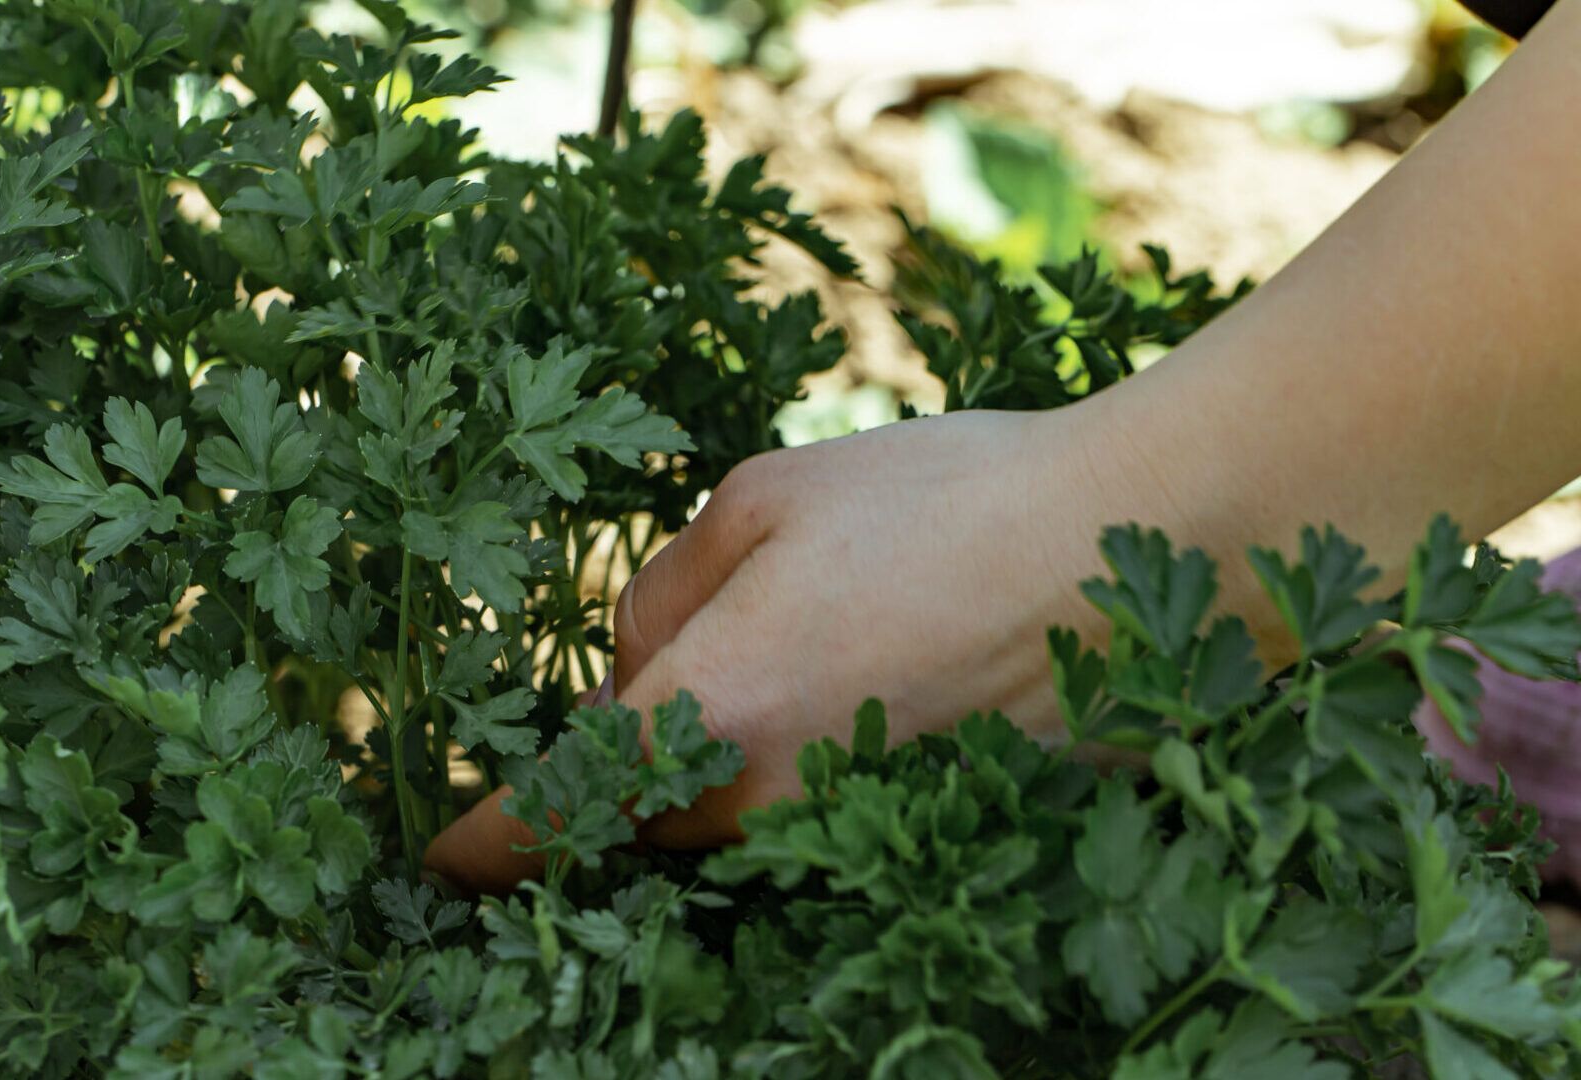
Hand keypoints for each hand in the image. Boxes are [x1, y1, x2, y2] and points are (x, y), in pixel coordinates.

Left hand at [424, 405, 1149, 892]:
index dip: (481, 847)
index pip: (552, 819)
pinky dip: (806, 785)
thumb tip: (632, 665)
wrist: (1147, 547)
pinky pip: (819, 834)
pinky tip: (873, 695)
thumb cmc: (946, 501)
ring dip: (718, 776)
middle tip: (662, 684)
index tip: (435, 860)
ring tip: (798, 669)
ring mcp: (858, 844)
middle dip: (621, 772)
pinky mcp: (928, 848)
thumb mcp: (766, 497)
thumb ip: (664, 593)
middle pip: (642, 824)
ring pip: (732, 831)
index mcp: (710, 715)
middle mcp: (773, 811)